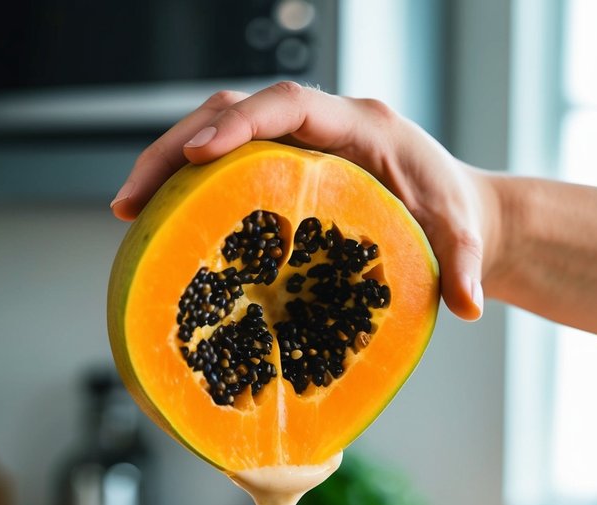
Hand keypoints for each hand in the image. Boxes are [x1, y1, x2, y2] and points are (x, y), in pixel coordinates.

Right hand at [111, 82, 499, 322]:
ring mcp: (294, 148)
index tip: (200, 155)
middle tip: (131, 199)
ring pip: (218, 135)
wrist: (452, 214)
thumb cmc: (453, 221)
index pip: (289, 105)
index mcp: (360, 127)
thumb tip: (467, 306)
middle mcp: (319, 127)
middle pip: (234, 111)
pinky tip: (160, 230)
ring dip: (168, 168)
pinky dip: (189, 192)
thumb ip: (466, 269)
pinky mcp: (279, 173)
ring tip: (129, 215)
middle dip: (176, 148)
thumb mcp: (463, 243)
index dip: (241, 123)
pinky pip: (225, 168)